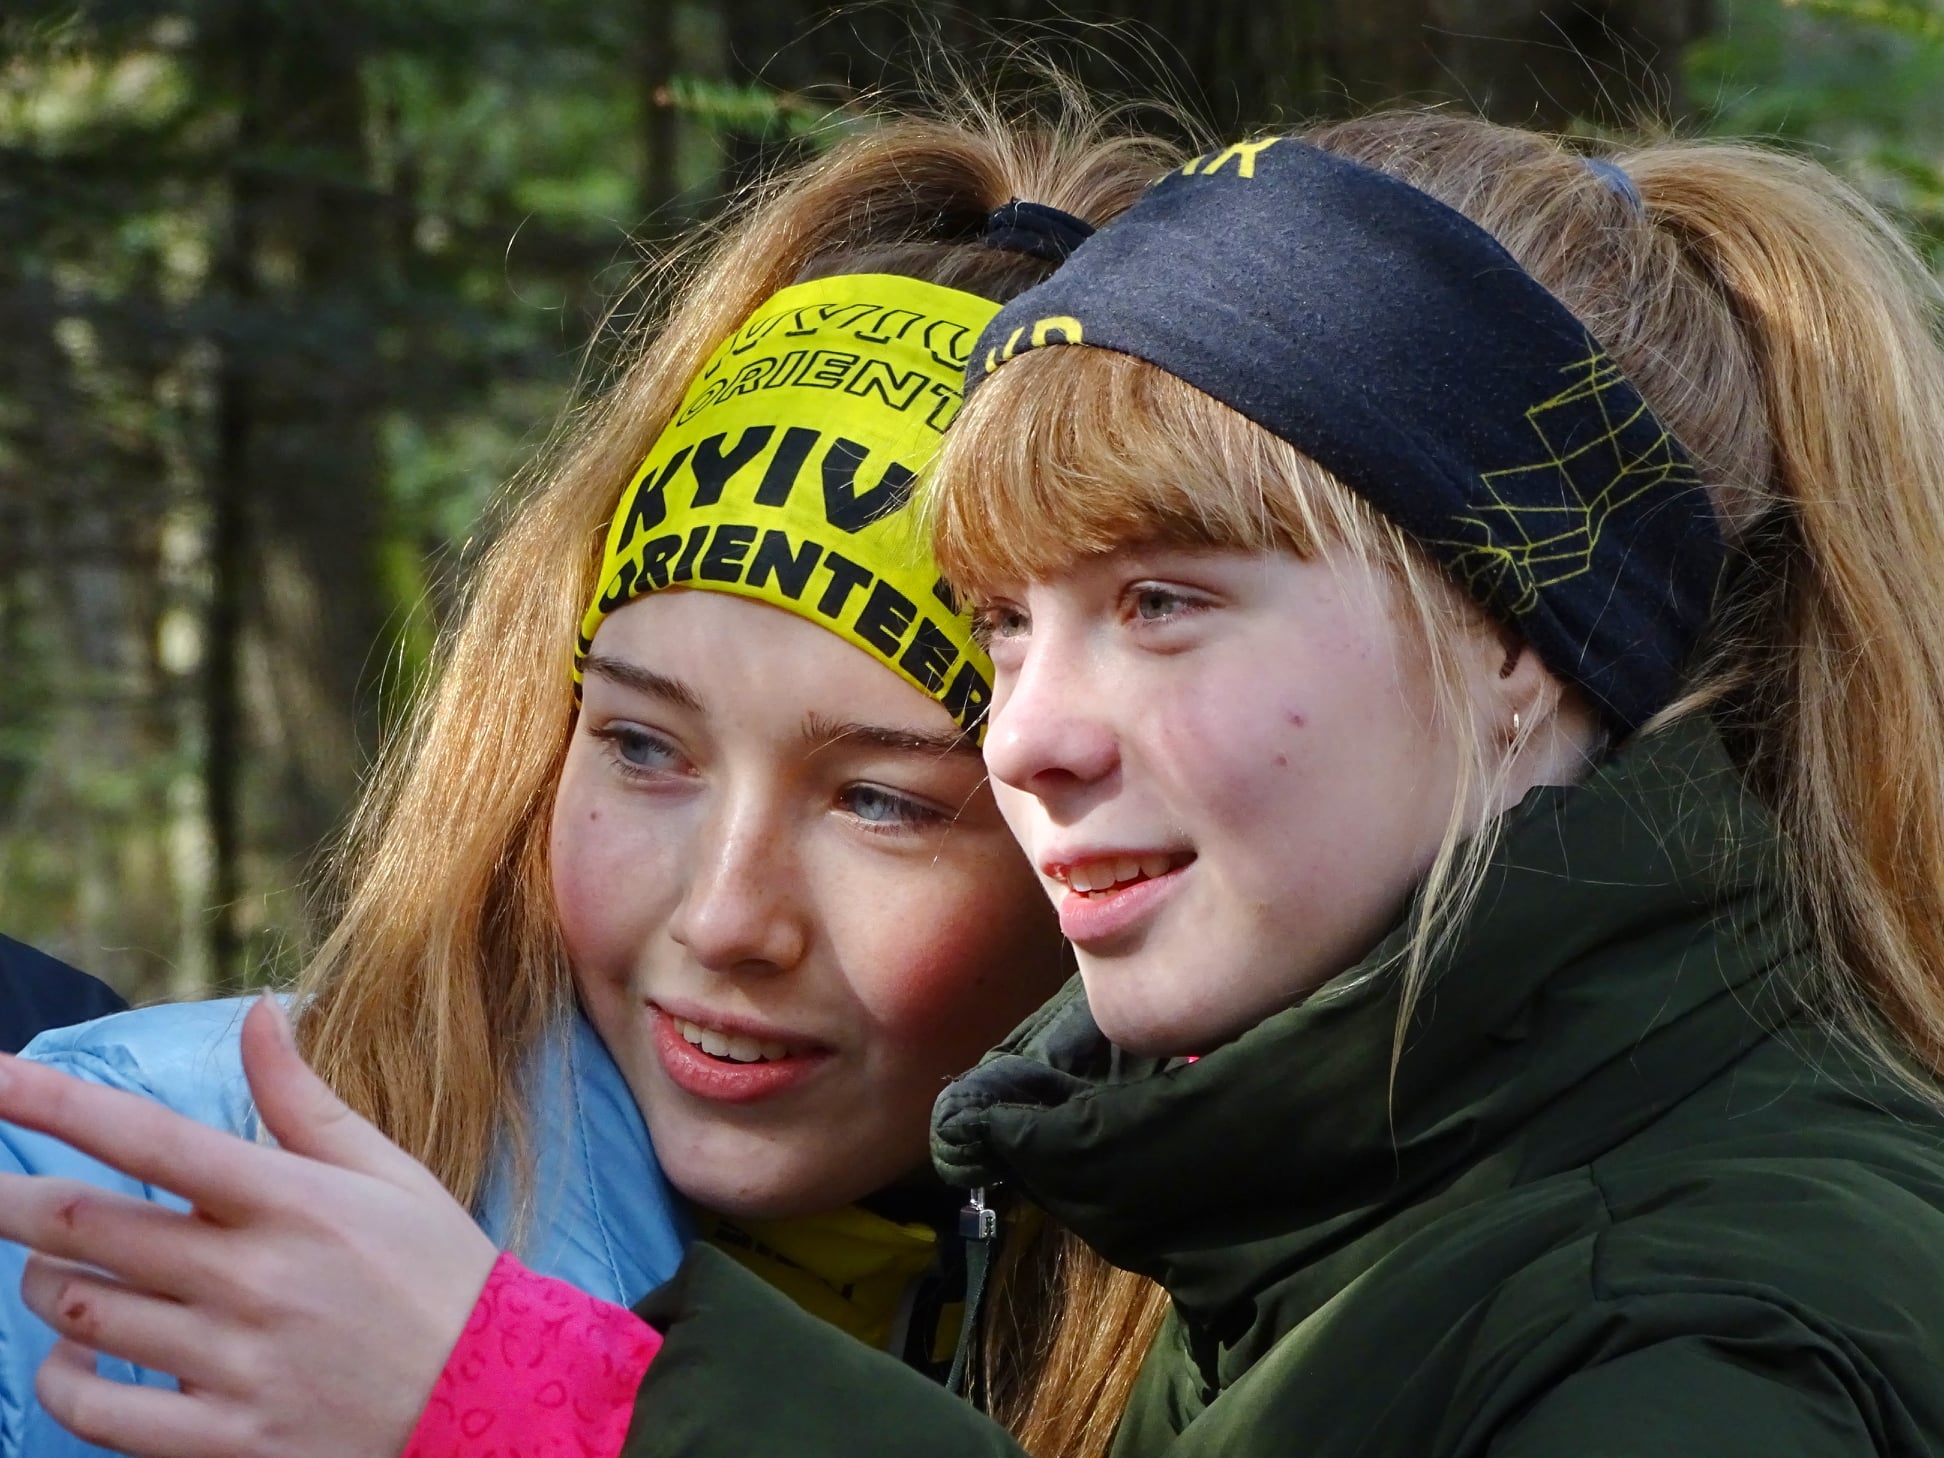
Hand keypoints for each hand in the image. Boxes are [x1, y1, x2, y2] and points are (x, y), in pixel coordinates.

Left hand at [0, 996, 499, 1457]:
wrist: (488, 1395)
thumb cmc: (434, 1269)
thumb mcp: (386, 1169)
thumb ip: (302, 1097)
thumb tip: (257, 1011)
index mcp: (292, 1199)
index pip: (150, 1137)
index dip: (55, 1102)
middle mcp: (253, 1276)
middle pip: (85, 1225)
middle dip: (11, 1198)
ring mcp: (235, 1362)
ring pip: (80, 1311)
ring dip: (46, 1282)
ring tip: (55, 1269)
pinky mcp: (226, 1439)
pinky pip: (98, 1410)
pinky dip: (62, 1378)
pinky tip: (75, 1354)